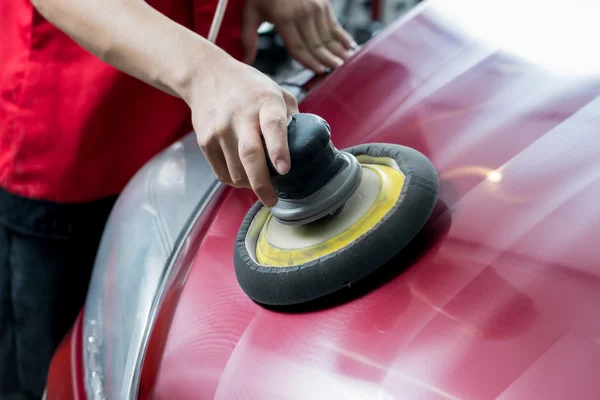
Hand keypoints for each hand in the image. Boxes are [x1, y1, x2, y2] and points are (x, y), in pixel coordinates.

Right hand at [186, 57, 297, 206]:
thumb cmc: (249, 88)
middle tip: (272, 200)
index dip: (279, 150)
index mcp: (265, 102)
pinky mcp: (205, 141)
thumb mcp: (277, 92)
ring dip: (250, 185)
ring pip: (236, 171)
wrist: (205, 76)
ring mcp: (219, 129)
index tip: (285, 170)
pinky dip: (235, 181)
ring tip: (260, 184)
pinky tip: (244, 176)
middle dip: (262, 184)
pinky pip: (222, 173)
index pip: (273, 126)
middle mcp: (240, 116)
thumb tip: (308, 146)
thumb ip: (293, 117)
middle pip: (250, 156)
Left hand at [241, 0, 356, 73]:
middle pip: (316, 44)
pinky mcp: (323, 2)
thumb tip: (247, 61)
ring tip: (346, 62)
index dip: (309, 62)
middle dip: (327, 59)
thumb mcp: (251, 12)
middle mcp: (302, 13)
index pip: (298, 48)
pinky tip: (350, 45)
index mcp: (283, 18)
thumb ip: (249, 37)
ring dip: (338, 50)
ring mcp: (315, 7)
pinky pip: (334, 24)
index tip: (319, 72)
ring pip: (328, 36)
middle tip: (337, 71)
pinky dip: (343, 35)